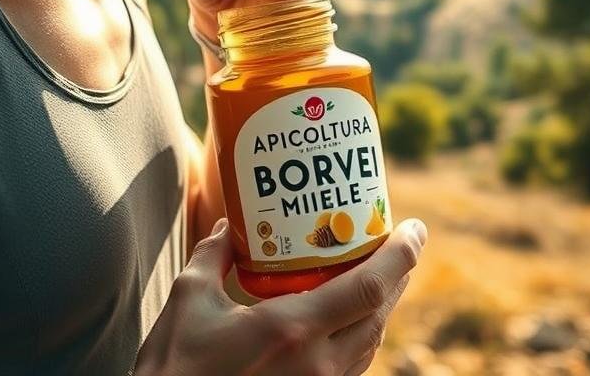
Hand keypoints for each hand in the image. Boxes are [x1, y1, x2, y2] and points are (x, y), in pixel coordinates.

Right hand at [134, 218, 426, 375]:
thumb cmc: (174, 368)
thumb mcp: (189, 299)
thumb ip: (213, 255)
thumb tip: (229, 226)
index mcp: (293, 329)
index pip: (370, 287)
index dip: (402, 254)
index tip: (415, 227)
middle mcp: (318, 364)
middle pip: (381, 313)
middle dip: (399, 274)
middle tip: (399, 240)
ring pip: (371, 343)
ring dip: (383, 305)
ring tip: (379, 273)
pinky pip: (353, 366)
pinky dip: (362, 335)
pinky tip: (349, 318)